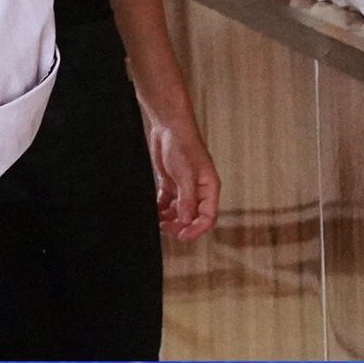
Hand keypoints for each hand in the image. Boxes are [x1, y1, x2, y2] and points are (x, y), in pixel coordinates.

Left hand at [146, 111, 220, 241]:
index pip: (208, 216)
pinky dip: (160, 209)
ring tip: (158, 220)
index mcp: (209, 188)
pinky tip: (154, 211)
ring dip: (169, 219)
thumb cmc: (183, 145)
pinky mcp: (170, 182)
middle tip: (165, 227)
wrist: (168, 126)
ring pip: (178, 212)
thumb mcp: (186, 175)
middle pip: (192, 217)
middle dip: (180, 225)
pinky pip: (167, 203)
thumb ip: (188, 200)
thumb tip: (187, 221)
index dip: (196, 229)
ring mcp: (183, 187)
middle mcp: (198, 190)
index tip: (182, 236)